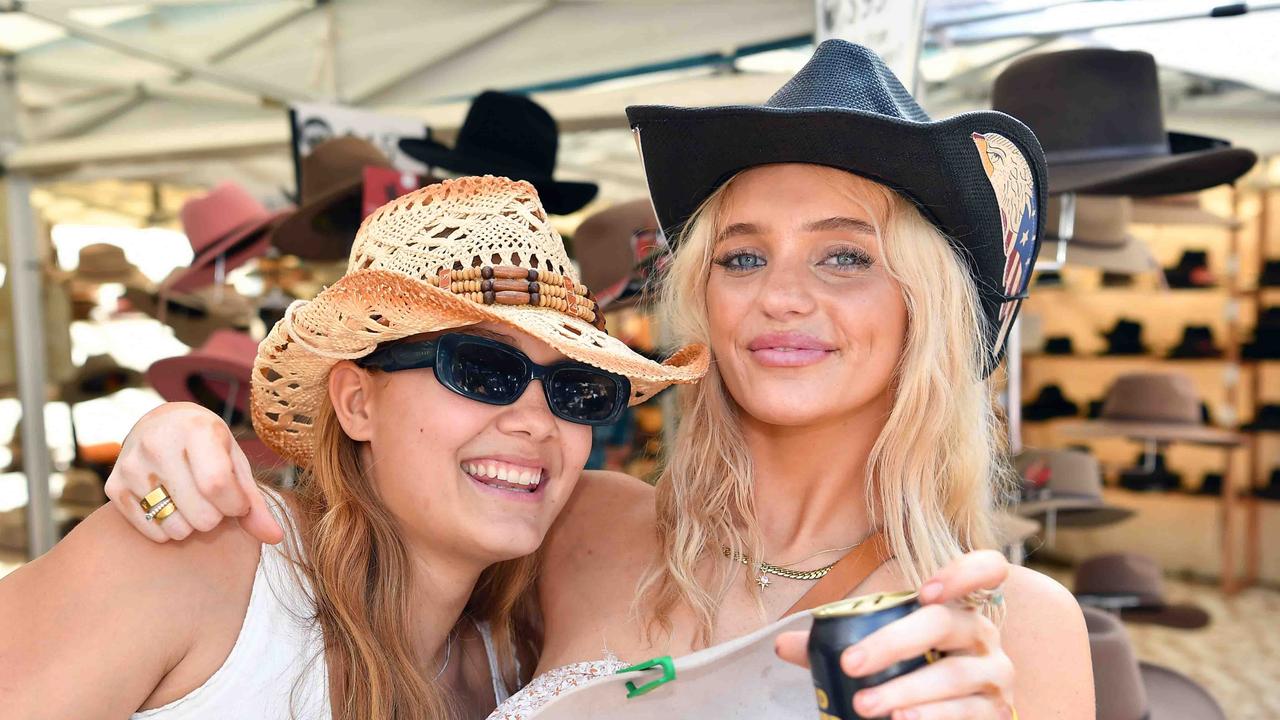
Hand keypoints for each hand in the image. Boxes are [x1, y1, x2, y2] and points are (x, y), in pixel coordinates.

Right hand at [104, 402, 283, 544]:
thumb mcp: (235, 461)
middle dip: (216, 516)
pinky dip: (169, 529)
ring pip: (176, 527)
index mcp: (195, 430)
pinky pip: (152, 531)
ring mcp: (131, 466)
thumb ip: (254, 501)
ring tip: (192, 500)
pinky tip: (172, 506)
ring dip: (192, 524)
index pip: (218, 484)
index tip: (238, 503)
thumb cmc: (208, 445)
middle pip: (200, 513)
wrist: (161, 424)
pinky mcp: (114, 486)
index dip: (235, 505)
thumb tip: (276, 537)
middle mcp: (157, 444)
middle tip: (212, 499)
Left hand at [776, 550, 1013, 718]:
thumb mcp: (881, 654)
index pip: (987, 570)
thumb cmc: (913, 675)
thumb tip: (782, 643)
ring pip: (951, 675)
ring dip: (904, 690)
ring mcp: (995, 674)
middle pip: (944, 623)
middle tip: (850, 664)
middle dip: (892, 643)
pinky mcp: (996, 713)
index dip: (964, 572)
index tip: (924, 592)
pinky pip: (966, 713)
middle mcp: (981, 634)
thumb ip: (837, 643)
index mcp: (956, 607)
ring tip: (864, 705)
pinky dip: (932, 717)